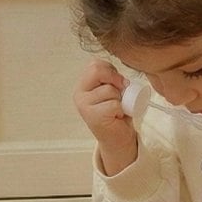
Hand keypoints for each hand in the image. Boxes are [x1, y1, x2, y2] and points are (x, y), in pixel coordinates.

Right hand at [74, 58, 137, 174]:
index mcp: (83, 85)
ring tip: (116, 109)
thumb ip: (111, 79)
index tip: (119, 82)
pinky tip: (116, 116)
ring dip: (120, 99)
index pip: (95, 64)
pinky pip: (114, 104)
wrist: (118, 137)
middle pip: (98, 71)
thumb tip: (122, 79)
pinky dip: (121, 109)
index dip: (112, 70)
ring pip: (109, 90)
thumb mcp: (113, 90)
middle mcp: (79, 94)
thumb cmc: (117, 112)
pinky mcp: (93, 116)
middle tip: (122, 91)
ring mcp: (84, 105)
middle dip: (115, 79)